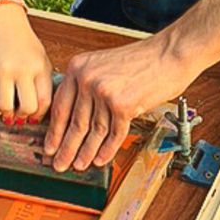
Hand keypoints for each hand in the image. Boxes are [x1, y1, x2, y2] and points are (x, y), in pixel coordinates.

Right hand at [0, 5, 52, 121]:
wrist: (1, 24)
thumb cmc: (25, 46)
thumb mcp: (42, 61)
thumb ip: (43, 85)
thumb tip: (38, 114)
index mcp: (39, 67)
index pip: (44, 101)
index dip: (40, 115)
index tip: (35, 117)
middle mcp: (22, 70)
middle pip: (27, 108)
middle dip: (25, 116)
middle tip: (22, 114)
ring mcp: (2, 72)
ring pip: (6, 107)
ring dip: (8, 114)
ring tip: (10, 110)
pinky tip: (0, 105)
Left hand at [44, 35, 197, 171]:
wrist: (170, 53)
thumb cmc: (142, 60)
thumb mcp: (103, 66)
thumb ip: (87, 86)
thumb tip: (75, 118)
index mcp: (78, 67)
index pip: (61, 107)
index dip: (54, 132)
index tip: (49, 146)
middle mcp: (88, 78)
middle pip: (75, 122)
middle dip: (66, 148)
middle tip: (59, 164)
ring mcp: (105, 92)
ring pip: (94, 131)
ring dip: (86, 153)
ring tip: (79, 165)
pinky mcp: (123, 104)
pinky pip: (114, 134)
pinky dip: (107, 150)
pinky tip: (100, 159)